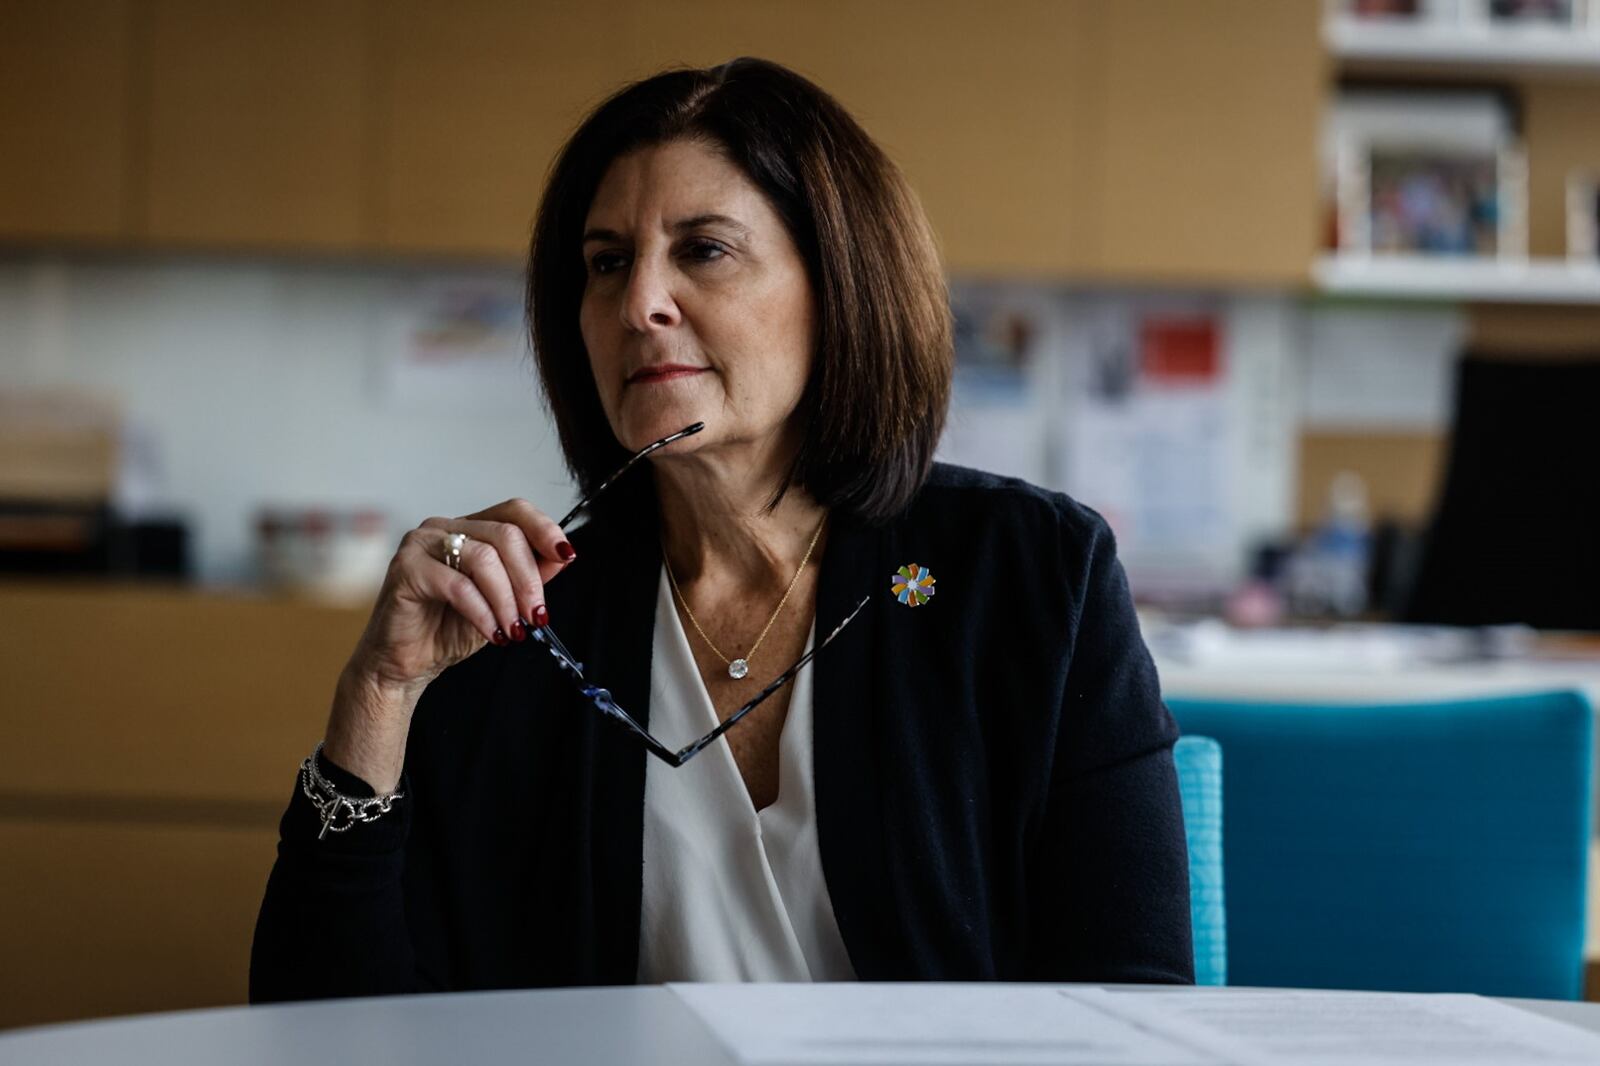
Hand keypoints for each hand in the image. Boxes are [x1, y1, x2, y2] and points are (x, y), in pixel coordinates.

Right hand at [347, 498, 577, 697]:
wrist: (406, 663)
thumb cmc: (449, 629)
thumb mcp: (503, 602)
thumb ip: (529, 577)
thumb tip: (563, 556)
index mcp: (470, 529)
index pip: (513, 511)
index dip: (544, 529)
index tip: (567, 555)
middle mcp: (445, 528)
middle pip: (504, 535)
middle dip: (529, 580)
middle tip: (537, 616)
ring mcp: (421, 543)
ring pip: (483, 558)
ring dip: (506, 600)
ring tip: (513, 630)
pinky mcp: (405, 568)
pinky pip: (458, 585)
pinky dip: (482, 612)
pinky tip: (492, 633)